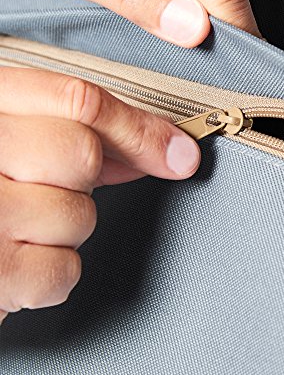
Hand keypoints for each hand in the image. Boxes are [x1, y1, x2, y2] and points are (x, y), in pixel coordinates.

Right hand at [0, 68, 199, 323]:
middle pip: (81, 153)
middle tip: (44, 187)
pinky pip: (61, 271)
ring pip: (77, 215)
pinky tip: (16, 260)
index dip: (138, 127)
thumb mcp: (20, 140)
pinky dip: (50, 274)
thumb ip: (82, 135)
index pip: (77, 100)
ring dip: (63, 229)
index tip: (176, 151)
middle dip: (81, 179)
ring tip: (18, 226)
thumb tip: (163, 151)